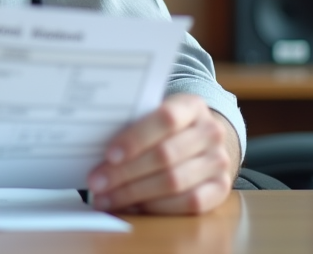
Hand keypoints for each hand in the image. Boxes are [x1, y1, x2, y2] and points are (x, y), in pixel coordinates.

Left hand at [86, 93, 238, 214]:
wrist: (203, 138)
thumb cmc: (165, 126)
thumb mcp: (152, 113)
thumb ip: (132, 123)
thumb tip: (92, 142)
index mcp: (192, 105)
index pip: (166, 119)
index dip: (136, 139)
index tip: (109, 155)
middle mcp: (211, 132)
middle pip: (165, 155)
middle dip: (125, 172)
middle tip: (96, 183)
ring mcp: (219, 161)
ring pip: (174, 182)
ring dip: (134, 193)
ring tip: (106, 198)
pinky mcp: (221, 188)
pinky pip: (188, 203)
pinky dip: (156, 207)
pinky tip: (131, 207)